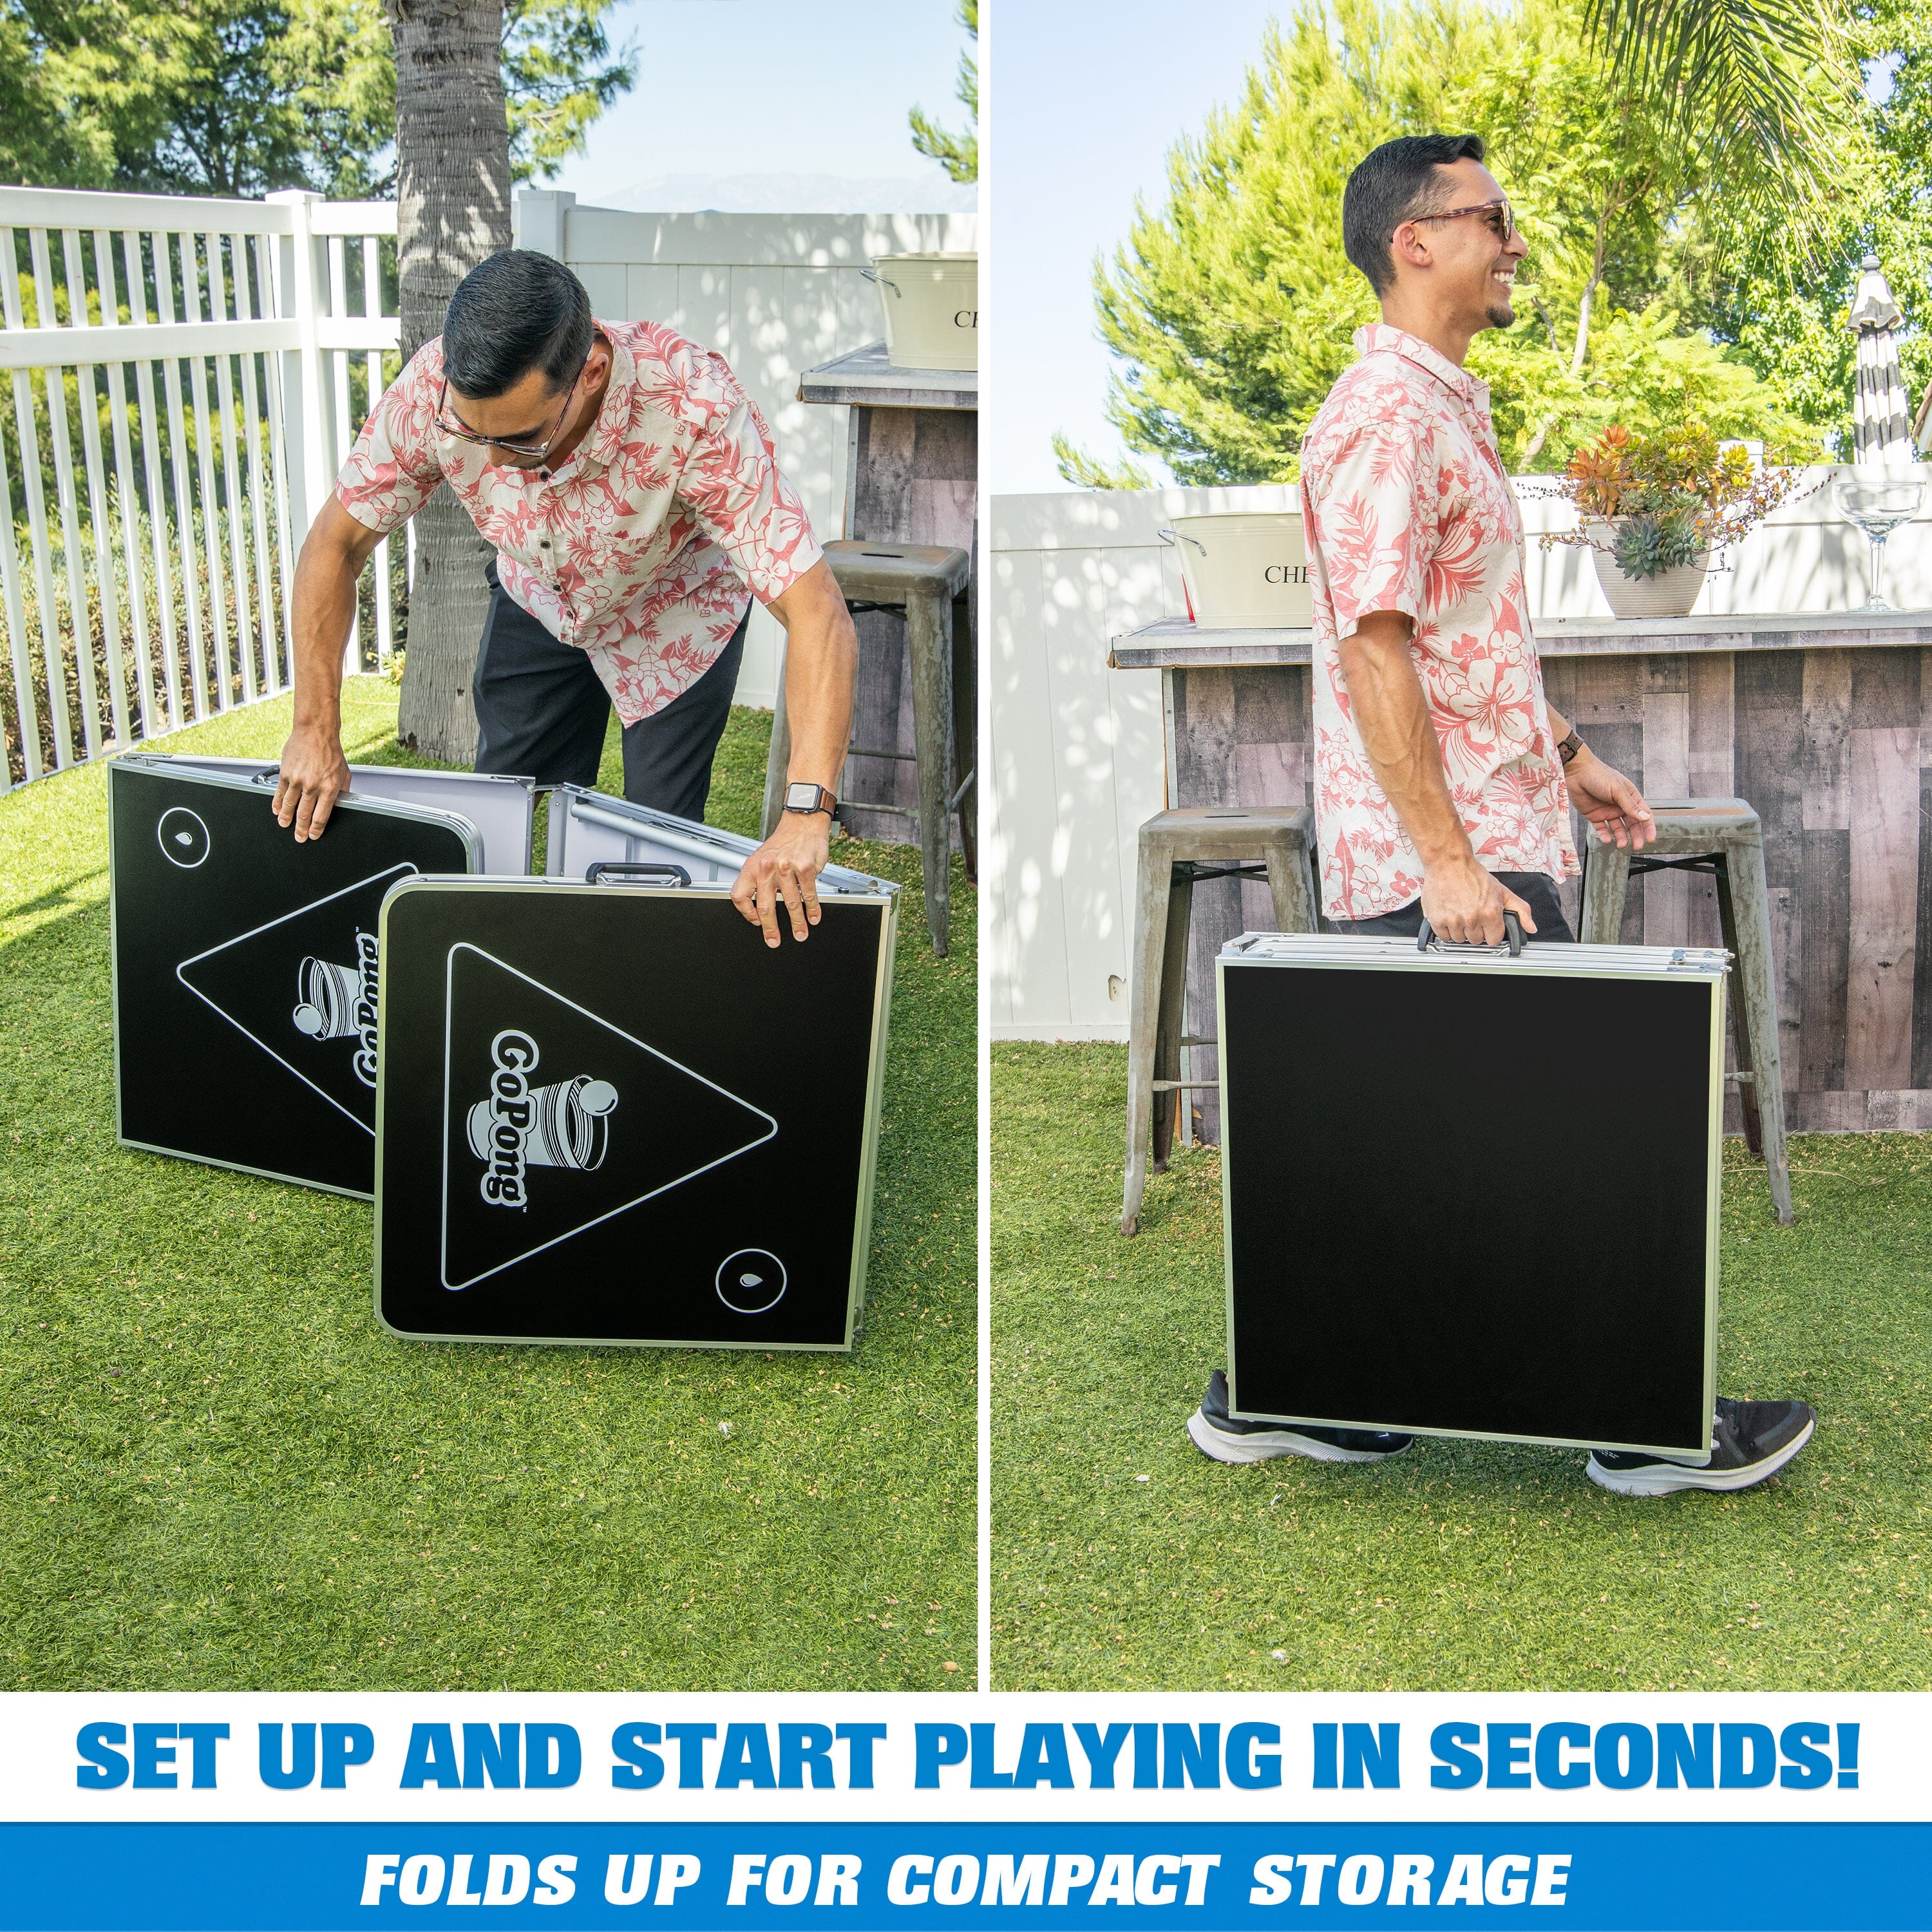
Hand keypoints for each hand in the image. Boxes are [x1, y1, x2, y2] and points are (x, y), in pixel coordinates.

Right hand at [273, 723, 350, 841]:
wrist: (315, 732)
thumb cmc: (331, 752)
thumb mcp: (344, 773)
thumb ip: (342, 791)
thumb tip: (342, 805)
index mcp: (329, 788)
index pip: (321, 817)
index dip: (316, 830)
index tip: (313, 836)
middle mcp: (313, 786)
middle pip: (304, 815)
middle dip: (300, 829)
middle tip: (299, 837)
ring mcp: (297, 780)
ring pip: (289, 806)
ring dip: (285, 818)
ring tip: (284, 824)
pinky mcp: (285, 774)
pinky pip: (279, 793)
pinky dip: (276, 803)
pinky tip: (276, 810)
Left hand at [731, 810, 830, 946]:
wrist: (801, 824)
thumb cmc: (782, 843)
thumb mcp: (761, 859)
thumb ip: (757, 880)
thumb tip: (756, 908)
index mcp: (752, 867)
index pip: (740, 896)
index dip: (746, 914)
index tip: (756, 923)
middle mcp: (766, 868)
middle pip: (765, 906)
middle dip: (770, 929)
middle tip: (774, 941)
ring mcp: (786, 868)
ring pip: (790, 904)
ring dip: (797, 923)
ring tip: (800, 933)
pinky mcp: (805, 868)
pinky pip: (808, 895)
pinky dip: (812, 909)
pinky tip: (813, 917)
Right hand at [1419, 852, 1536, 944]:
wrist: (1449, 863)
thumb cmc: (1473, 875)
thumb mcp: (1503, 891)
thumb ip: (1521, 910)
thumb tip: (1531, 927)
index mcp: (1490, 913)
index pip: (1494, 940)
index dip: (1491, 933)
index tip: (1486, 926)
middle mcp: (1473, 919)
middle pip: (1476, 940)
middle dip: (1475, 930)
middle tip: (1472, 916)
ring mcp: (1454, 920)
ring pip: (1459, 939)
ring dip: (1460, 930)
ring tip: (1460, 914)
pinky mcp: (1438, 919)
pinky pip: (1444, 936)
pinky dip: (1445, 929)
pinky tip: (1449, 916)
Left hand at [1564, 748, 1654, 851]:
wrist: (1576, 772)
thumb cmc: (1599, 775)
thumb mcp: (1617, 790)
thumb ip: (1630, 805)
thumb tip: (1645, 817)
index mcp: (1630, 797)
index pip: (1643, 814)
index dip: (1648, 827)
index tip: (1651, 839)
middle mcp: (1620, 805)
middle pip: (1632, 824)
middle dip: (1636, 836)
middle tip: (1637, 846)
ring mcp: (1607, 811)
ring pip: (1617, 828)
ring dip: (1621, 837)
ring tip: (1621, 844)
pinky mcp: (1594, 815)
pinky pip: (1601, 828)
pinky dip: (1604, 835)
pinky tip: (1607, 839)